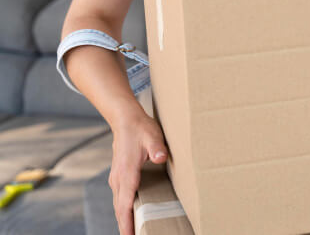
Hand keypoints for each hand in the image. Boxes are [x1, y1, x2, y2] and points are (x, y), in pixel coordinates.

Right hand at [109, 113, 168, 234]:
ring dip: (123, 219)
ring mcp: (116, 178)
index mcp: (127, 172)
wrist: (125, 120)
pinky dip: (122, 210)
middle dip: (125, 226)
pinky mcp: (118, 176)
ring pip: (118, 204)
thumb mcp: (152, 136)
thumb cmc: (140, 128)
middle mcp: (118, 178)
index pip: (125, 202)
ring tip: (131, 232)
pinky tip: (129, 215)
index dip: (127, 221)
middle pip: (119, 209)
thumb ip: (157, 148)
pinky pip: (119, 198)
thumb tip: (160, 158)